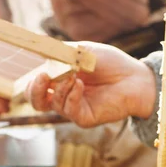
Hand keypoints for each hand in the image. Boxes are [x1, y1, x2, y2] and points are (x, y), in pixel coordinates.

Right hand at [25, 42, 156, 127]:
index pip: (35, 86)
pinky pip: (69, 110)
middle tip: (42, 77)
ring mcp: (74, 108)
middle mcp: (64, 96)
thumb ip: (61, 52)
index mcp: (60, 80)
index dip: (31, 80)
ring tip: (74, 74)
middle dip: (34, 90)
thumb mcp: (83, 51)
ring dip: (60, 87)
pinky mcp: (85, 118)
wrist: (135, 77)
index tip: (37, 69)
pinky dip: (71, 95)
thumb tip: (41, 49)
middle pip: (36, 101)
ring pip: (52, 104)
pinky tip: (80, 84)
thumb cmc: (111, 63)